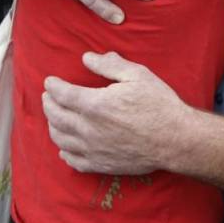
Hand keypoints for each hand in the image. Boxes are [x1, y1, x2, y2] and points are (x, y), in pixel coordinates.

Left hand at [43, 51, 188, 174]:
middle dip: (48, 104)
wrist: (175, 139)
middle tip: (48, 96)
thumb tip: (87, 58)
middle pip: (55, 116)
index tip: (49, 81)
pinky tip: (66, 146)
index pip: (62, 94)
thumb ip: (110, 65)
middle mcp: (88, 129)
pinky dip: (64, 152)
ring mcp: (92, 149)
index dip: (52, 86)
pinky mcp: (100, 164)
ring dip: (52, 126)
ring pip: (59, 139)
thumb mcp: (138, 75)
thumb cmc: (159, 104)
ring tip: (54, 118)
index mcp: (95, 104)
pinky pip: (72, 160)